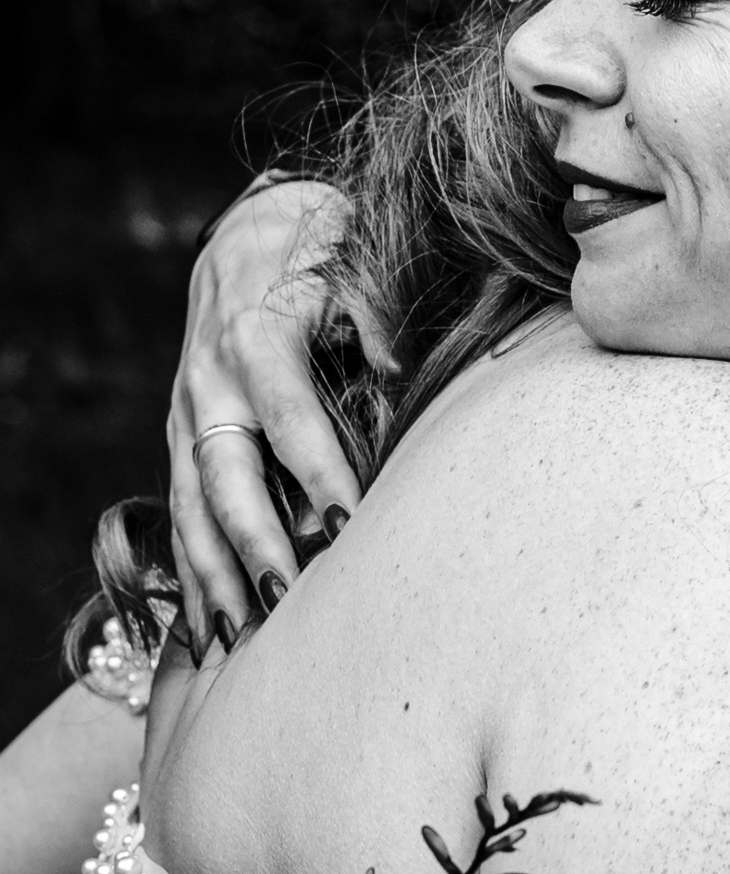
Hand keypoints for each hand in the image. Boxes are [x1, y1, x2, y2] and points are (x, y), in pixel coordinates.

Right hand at [167, 176, 363, 652]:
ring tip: (236, 639)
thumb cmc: (320, 251)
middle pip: (225, 477)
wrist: (251, 233)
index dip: (317, 475)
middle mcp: (208, 386)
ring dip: (213, 575)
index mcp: (255, 343)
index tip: (349, 526)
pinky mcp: (183, 439)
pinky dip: (192, 573)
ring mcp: (188, 417)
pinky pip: (181, 513)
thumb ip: (375, 319)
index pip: (290, 421)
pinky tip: (208, 627)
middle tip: (286, 599)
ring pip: (191, 507)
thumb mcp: (353, 265)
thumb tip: (404, 371)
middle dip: (253, 543)